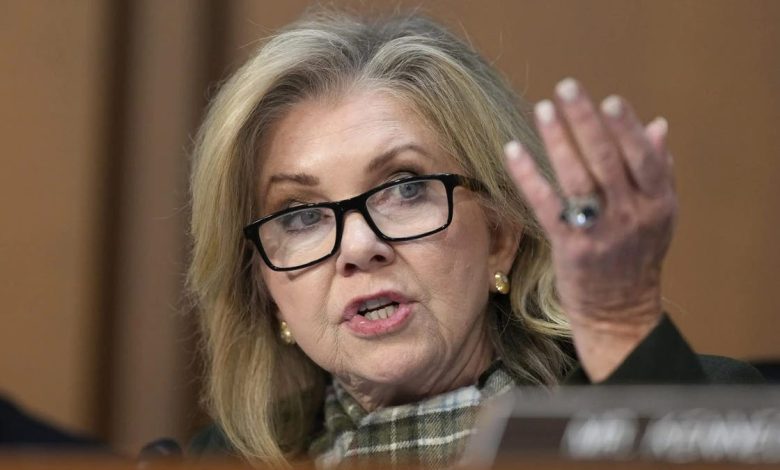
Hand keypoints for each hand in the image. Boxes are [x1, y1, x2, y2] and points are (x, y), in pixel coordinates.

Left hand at [503, 78, 675, 380]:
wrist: (620, 314)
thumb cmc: (637, 257)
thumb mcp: (659, 216)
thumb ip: (659, 171)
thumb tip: (658, 125)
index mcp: (658, 204)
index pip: (643, 157)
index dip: (626, 128)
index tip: (609, 100)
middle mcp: (631, 215)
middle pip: (607, 160)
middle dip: (587, 121)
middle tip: (567, 88)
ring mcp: (600, 232)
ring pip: (578, 178)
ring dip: (559, 140)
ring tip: (543, 108)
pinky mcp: (570, 246)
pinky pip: (546, 204)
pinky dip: (529, 175)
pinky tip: (513, 150)